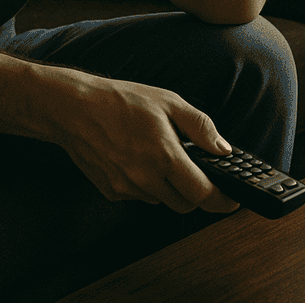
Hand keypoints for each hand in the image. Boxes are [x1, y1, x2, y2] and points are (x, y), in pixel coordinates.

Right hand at [56, 74, 238, 213]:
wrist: (74, 109)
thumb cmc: (120, 101)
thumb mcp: (169, 102)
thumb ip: (201, 127)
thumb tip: (223, 149)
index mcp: (164, 156)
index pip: (202, 194)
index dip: (222, 201)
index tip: (231, 199)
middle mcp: (145, 178)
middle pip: (184, 204)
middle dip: (195, 192)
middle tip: (193, 169)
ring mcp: (126, 188)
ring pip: (161, 200)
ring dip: (168, 187)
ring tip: (158, 155)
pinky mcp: (111, 192)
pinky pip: (139, 196)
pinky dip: (146, 185)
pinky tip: (137, 159)